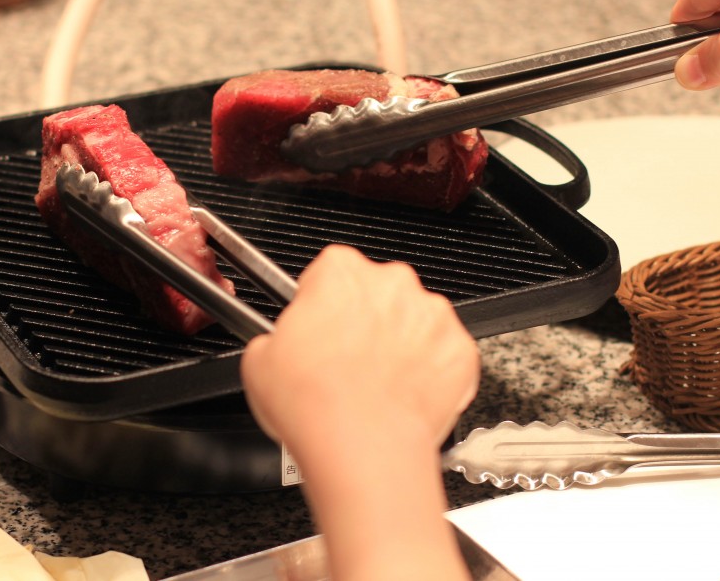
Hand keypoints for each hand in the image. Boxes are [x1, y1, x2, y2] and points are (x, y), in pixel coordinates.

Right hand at [242, 243, 479, 457]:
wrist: (361, 448)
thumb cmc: (313, 404)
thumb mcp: (259, 359)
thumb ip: (277, 336)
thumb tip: (281, 345)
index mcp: (341, 271)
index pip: (331, 271)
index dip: (322, 303)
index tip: (319, 327)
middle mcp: (392, 283)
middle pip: (378, 293)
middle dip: (364, 321)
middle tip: (344, 362)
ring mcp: (433, 316)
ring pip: (414, 322)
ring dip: (399, 344)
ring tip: (374, 385)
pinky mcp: (460, 351)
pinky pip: (444, 356)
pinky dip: (430, 373)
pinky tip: (403, 397)